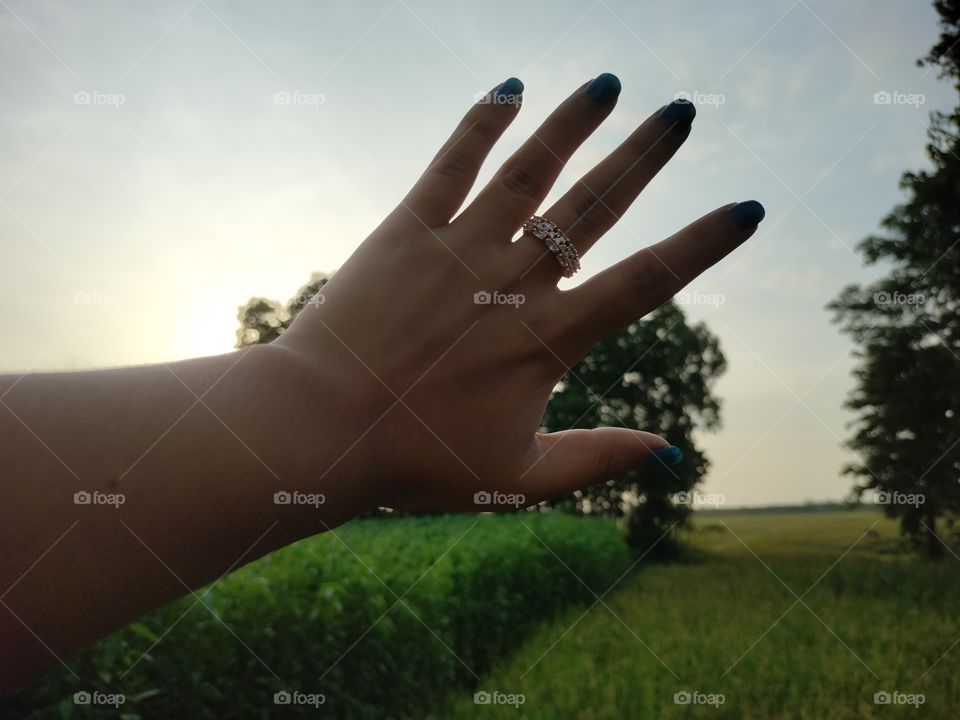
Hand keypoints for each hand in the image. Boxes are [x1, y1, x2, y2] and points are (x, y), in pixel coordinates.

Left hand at [275, 74, 764, 512]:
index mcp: (546, 340)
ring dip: (573, 123)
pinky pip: (451, 165)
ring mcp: (459, 249)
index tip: (747, 208)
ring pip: (530, 171)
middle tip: (682, 111)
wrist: (319, 428)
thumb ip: (596, 457)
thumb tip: (669, 449)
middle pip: (594, 207)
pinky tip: (511, 88)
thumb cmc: (415, 461)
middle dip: (645, 156)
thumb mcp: (517, 480)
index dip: (703, 243)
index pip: (646, 281)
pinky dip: (483, 124)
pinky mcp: (406, 231)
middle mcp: (511, 282)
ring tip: (609, 84)